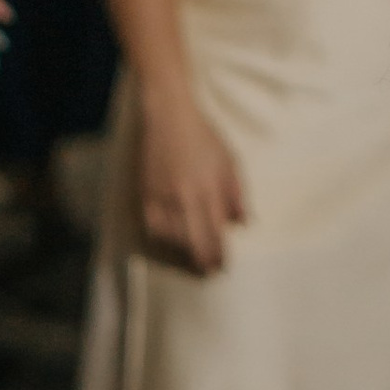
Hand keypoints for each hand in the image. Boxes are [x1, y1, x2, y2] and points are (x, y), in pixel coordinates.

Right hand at [135, 86, 246, 275]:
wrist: (169, 116)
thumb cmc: (204, 137)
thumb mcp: (229, 161)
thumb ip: (236, 194)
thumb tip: (243, 224)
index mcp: (208, 188)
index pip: (215, 232)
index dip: (219, 254)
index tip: (224, 267)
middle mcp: (184, 196)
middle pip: (193, 240)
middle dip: (203, 260)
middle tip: (210, 272)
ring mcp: (162, 196)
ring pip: (172, 237)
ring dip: (184, 252)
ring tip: (193, 261)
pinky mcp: (146, 193)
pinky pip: (153, 226)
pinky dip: (163, 239)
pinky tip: (172, 242)